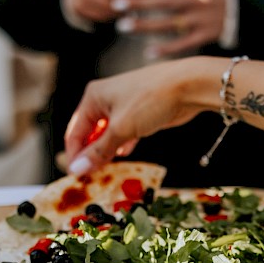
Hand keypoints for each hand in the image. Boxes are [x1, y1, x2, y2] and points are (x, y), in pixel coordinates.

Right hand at [64, 56, 215, 173]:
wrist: (188, 86)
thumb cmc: (152, 99)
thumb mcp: (121, 129)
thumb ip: (99, 151)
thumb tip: (78, 168)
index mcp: (94, 97)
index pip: (75, 131)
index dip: (75, 155)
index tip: (77, 175)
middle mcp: (105, 99)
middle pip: (90, 133)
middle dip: (91, 154)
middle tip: (92, 175)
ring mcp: (123, 105)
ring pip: (108, 134)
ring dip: (107, 151)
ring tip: (106, 170)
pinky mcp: (139, 112)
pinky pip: (124, 132)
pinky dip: (122, 144)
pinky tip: (124, 154)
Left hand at [114, 0, 226, 57]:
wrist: (240, 6)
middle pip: (163, 1)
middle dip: (139, 3)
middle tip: (116, 4)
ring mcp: (201, 18)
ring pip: (169, 23)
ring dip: (145, 25)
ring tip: (122, 26)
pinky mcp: (206, 35)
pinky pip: (184, 44)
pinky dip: (166, 49)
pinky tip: (148, 52)